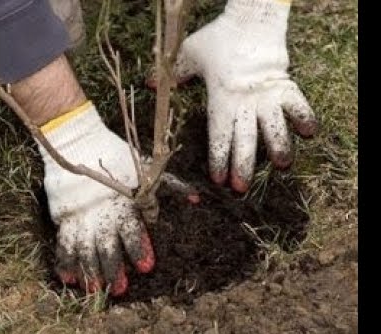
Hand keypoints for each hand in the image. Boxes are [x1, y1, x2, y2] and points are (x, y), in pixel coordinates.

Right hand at [38, 102, 154, 295]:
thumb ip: (171, 186)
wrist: (77, 143)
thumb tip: (196, 199)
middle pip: (107, 246)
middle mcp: (101, 213)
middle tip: (120, 289)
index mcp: (122, 202)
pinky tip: (68, 279)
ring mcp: (80, 216)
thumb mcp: (146, 168)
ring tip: (93, 289)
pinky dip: (64, 261)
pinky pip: (62, 242)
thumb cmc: (117, 156)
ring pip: (84, 249)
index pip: (132, 229)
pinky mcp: (63, 217)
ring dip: (89, 271)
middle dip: (114, 268)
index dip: (139, 248)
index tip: (146, 267)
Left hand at [173, 0, 316, 191]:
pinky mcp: (285, 85)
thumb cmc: (218, 38)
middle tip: (241, 188)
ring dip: (279, 146)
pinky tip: (310, 134)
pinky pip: (298, 103)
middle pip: (245, 139)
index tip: (217, 180)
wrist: (251, 20)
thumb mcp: (189, 54)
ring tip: (283, 166)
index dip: (218, 159)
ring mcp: (267, 94)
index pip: (218, 135)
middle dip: (243, 165)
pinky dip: (305, 117)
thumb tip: (149, 85)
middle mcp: (245, 101)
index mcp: (221, 98)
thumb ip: (171, 74)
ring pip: (275, 126)